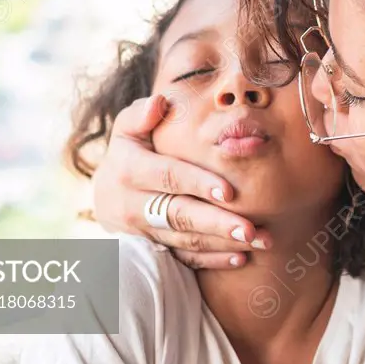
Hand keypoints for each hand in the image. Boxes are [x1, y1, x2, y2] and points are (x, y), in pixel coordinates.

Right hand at [92, 94, 270, 268]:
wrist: (104, 194)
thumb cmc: (129, 150)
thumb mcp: (126, 128)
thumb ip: (141, 114)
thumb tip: (160, 103)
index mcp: (129, 169)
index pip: (168, 176)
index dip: (197, 183)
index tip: (229, 191)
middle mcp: (132, 204)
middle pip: (179, 214)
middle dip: (217, 223)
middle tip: (252, 229)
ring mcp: (142, 231)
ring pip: (185, 240)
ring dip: (223, 243)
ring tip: (260, 242)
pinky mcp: (153, 250)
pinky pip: (184, 260)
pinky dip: (212, 260)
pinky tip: (241, 257)